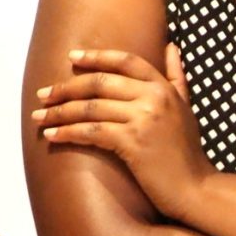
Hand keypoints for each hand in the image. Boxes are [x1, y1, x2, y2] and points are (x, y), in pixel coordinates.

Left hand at [34, 46, 213, 217]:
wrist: (195, 188)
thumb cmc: (187, 152)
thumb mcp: (185, 107)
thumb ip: (176, 77)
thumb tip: (172, 46)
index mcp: (163, 87)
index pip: (125, 61)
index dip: (96, 57)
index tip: (71, 57)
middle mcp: (154, 98)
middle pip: (99, 82)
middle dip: (66, 88)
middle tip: (43, 95)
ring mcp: (143, 119)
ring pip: (90, 108)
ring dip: (59, 112)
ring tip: (39, 117)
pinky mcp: (132, 142)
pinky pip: (91, 131)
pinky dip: (67, 132)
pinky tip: (52, 135)